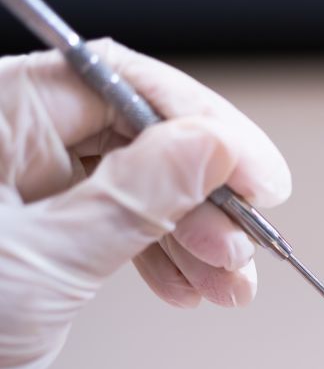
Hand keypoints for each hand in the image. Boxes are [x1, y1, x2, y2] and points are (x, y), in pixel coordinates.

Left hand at [0, 40, 289, 368]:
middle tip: (243, 241)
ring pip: (142, 188)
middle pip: (139, 137)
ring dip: (199, 236)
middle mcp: (7, 145)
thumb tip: (210, 148)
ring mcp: (28, 192)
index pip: (113, 82)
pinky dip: (168, 260)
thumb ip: (131, 200)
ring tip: (230, 281)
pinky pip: (125, 230)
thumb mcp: (38, 264)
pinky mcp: (46, 237)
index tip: (253, 172)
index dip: (197, 122)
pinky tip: (192, 287)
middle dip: (204, 195)